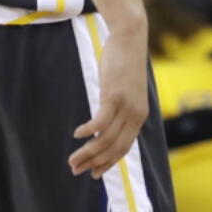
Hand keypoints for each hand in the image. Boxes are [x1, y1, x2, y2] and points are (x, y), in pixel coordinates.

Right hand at [68, 24, 148, 178]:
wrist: (130, 37)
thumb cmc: (125, 63)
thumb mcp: (125, 91)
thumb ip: (119, 109)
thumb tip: (104, 124)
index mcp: (139, 116)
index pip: (124, 148)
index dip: (108, 163)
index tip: (94, 173)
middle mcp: (135, 114)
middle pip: (113, 148)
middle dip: (94, 163)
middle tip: (76, 170)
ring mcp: (126, 105)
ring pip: (105, 139)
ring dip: (87, 152)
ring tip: (72, 159)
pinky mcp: (114, 95)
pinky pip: (100, 122)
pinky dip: (88, 131)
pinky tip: (76, 135)